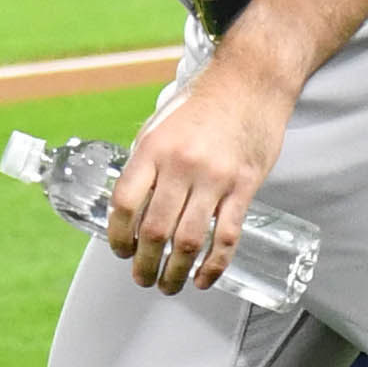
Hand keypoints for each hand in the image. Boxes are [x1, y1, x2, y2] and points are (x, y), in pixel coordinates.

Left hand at [105, 47, 296, 292]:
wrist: (250, 81)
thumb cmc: (202, 104)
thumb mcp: (161, 125)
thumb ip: (146, 164)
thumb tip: (131, 206)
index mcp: (153, 149)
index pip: (124, 203)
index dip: (118, 235)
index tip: (121, 250)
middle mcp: (181, 165)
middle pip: (155, 229)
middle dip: (145, 263)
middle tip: (142, 278)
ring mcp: (215, 177)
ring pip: (189, 240)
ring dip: (175, 272)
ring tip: (169, 285)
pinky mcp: (244, 186)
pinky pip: (227, 235)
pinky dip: (214, 265)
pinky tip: (204, 278)